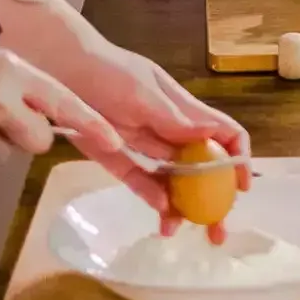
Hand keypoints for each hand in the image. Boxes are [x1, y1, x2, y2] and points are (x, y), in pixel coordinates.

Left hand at [54, 42, 250, 238]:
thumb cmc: (105, 70)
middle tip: (217, 231)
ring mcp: (145, 146)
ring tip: (177, 230)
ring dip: (182, 206)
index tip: (240, 187)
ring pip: (174, 181)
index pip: (224, 134)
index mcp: (183, 110)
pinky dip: (153, 197)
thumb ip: (172, 117)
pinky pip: (141, 182)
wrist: (58, 67)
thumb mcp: (140, 91)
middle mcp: (170, 130)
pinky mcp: (118, 159)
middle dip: (214, 199)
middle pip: (203, 166)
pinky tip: (160, 213)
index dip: (238, 158)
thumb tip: (211, 137)